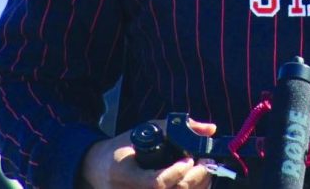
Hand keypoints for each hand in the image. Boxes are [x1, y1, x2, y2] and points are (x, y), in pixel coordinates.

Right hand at [79, 119, 216, 188]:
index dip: (177, 173)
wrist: (99, 169)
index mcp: (125, 175)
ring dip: (198, 185)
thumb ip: (177, 127)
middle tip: (206, 161)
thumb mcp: (145, 131)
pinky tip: (197, 180)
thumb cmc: (124, 148)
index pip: (158, 183)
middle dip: (197, 177)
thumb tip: (211, 129)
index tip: (188, 159)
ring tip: (203, 168)